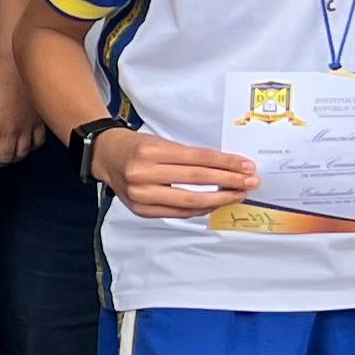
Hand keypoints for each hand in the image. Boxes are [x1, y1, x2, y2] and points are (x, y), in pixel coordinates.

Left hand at [0, 51, 44, 164]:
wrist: (16, 65)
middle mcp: (11, 130)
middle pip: (5, 158)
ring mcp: (27, 127)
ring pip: (22, 154)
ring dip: (13, 157)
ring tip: (7, 153)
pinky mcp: (39, 122)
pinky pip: (38, 143)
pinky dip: (30, 147)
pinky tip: (24, 143)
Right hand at [92, 128, 261, 220]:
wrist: (104, 157)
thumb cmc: (136, 147)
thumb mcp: (162, 142)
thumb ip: (191, 157)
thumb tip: (228, 169)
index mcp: (150, 152)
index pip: (198, 159)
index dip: (226, 163)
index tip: (246, 166)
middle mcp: (143, 174)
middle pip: (197, 180)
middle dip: (228, 182)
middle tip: (250, 182)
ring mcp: (141, 195)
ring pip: (190, 201)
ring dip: (219, 199)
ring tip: (236, 195)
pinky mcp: (141, 210)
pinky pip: (178, 213)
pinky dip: (200, 210)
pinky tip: (214, 204)